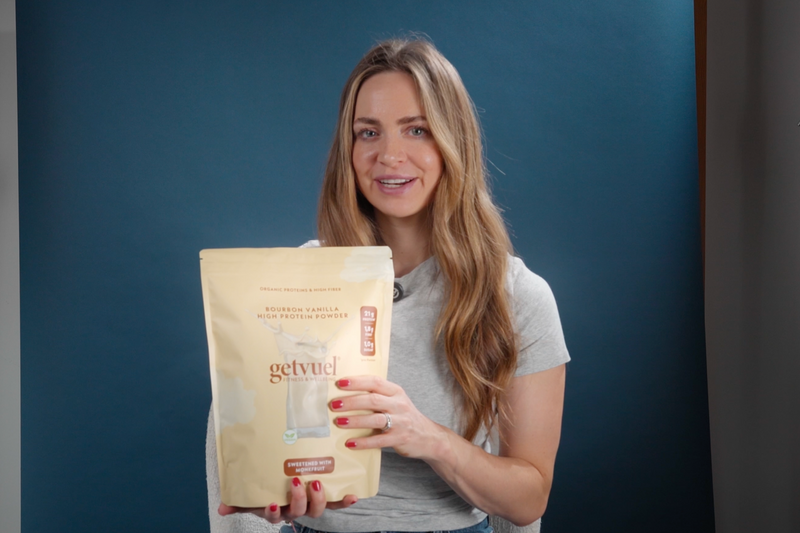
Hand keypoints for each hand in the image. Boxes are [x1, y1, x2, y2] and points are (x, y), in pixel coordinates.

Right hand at [217, 477, 357, 523]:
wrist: (283, 477)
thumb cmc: (267, 486)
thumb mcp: (251, 493)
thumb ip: (237, 500)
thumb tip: (222, 507)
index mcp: (275, 508)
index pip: (273, 515)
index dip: (272, 512)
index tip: (271, 503)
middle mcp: (293, 509)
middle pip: (298, 512)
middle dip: (298, 499)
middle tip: (296, 482)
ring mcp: (309, 504)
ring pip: (316, 509)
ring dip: (318, 498)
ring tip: (317, 482)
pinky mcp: (324, 497)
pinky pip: (335, 502)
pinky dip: (344, 501)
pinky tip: (353, 495)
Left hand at [331, 376, 447, 458]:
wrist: (429, 437)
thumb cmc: (405, 417)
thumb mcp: (395, 401)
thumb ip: (377, 396)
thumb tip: (345, 395)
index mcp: (396, 392)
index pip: (375, 382)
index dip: (357, 381)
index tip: (340, 382)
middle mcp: (399, 404)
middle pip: (372, 400)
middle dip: (351, 401)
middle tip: (334, 404)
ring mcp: (401, 422)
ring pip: (375, 419)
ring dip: (355, 420)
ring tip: (339, 422)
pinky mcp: (400, 439)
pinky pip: (379, 440)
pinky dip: (363, 442)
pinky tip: (350, 443)